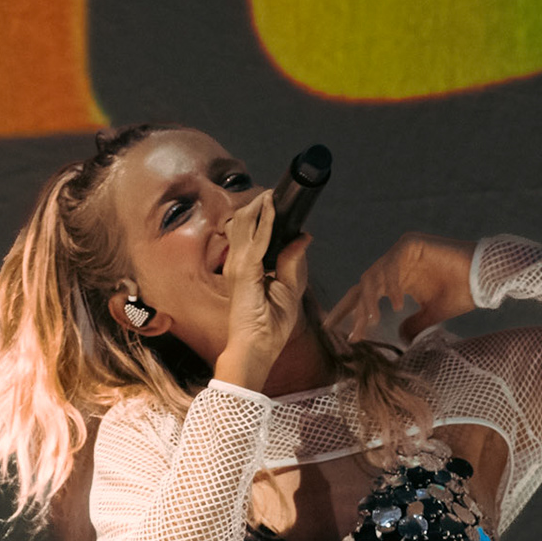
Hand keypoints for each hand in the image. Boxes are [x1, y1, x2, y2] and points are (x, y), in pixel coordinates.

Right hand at [216, 191, 310, 388]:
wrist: (256, 348)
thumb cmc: (268, 326)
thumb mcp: (288, 289)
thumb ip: (292, 262)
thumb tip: (304, 236)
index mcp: (246, 268)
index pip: (252, 234)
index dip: (264, 216)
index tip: (276, 201)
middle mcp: (238, 263)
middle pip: (245, 223)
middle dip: (260, 206)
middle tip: (275, 192)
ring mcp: (238, 265)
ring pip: (246, 223)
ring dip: (261, 207)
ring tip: (273, 192)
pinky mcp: (246, 271)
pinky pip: (258, 238)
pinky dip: (267, 221)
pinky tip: (273, 207)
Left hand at [324, 233, 476, 344]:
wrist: (486, 278)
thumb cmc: (462, 292)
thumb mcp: (432, 315)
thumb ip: (414, 324)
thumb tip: (400, 337)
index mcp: (397, 280)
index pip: (365, 296)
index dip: (349, 312)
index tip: (336, 331)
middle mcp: (396, 265)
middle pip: (363, 286)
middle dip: (354, 310)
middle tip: (352, 333)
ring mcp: (402, 252)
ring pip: (374, 276)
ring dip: (371, 300)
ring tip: (372, 321)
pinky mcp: (411, 244)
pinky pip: (392, 264)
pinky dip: (392, 283)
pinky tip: (397, 303)